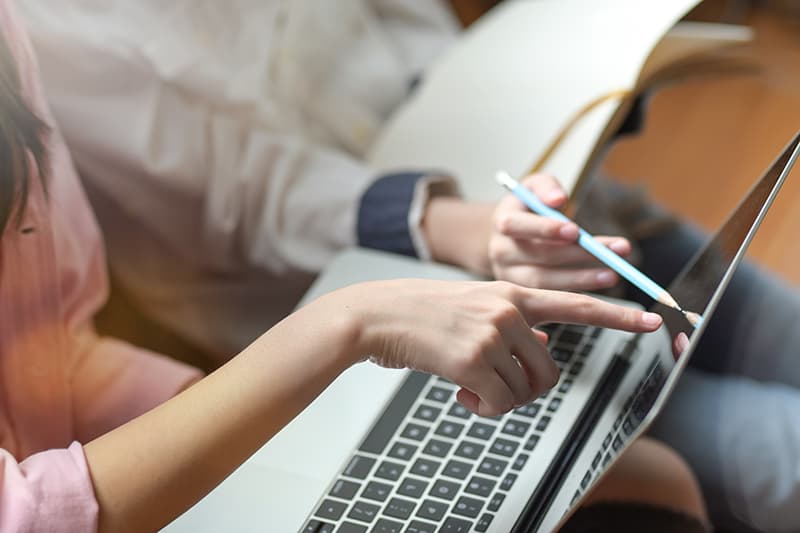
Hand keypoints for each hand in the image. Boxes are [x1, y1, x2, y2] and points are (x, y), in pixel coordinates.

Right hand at [325, 279, 661, 416]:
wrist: (376, 316)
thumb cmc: (422, 315)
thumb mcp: (475, 309)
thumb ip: (515, 325)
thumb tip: (546, 347)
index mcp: (511, 292)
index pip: (574, 303)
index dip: (616, 315)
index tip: (652, 320)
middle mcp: (508, 309)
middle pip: (552, 370)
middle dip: (528, 389)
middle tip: (497, 388)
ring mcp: (491, 333)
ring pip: (525, 391)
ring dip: (500, 400)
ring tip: (470, 388)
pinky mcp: (473, 360)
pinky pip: (500, 404)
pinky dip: (483, 409)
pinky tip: (460, 395)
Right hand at [489, 174, 631, 290]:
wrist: (508, 236)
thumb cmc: (527, 208)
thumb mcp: (533, 188)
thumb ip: (546, 187)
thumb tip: (558, 198)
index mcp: (502, 222)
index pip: (516, 226)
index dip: (546, 229)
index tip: (576, 231)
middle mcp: (502, 251)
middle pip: (540, 256)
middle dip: (579, 254)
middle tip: (613, 252)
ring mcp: (510, 275)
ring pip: (545, 281)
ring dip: (581, 279)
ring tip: (612, 275)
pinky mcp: (523, 292)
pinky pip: (550, 296)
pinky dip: (576, 291)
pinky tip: (600, 283)